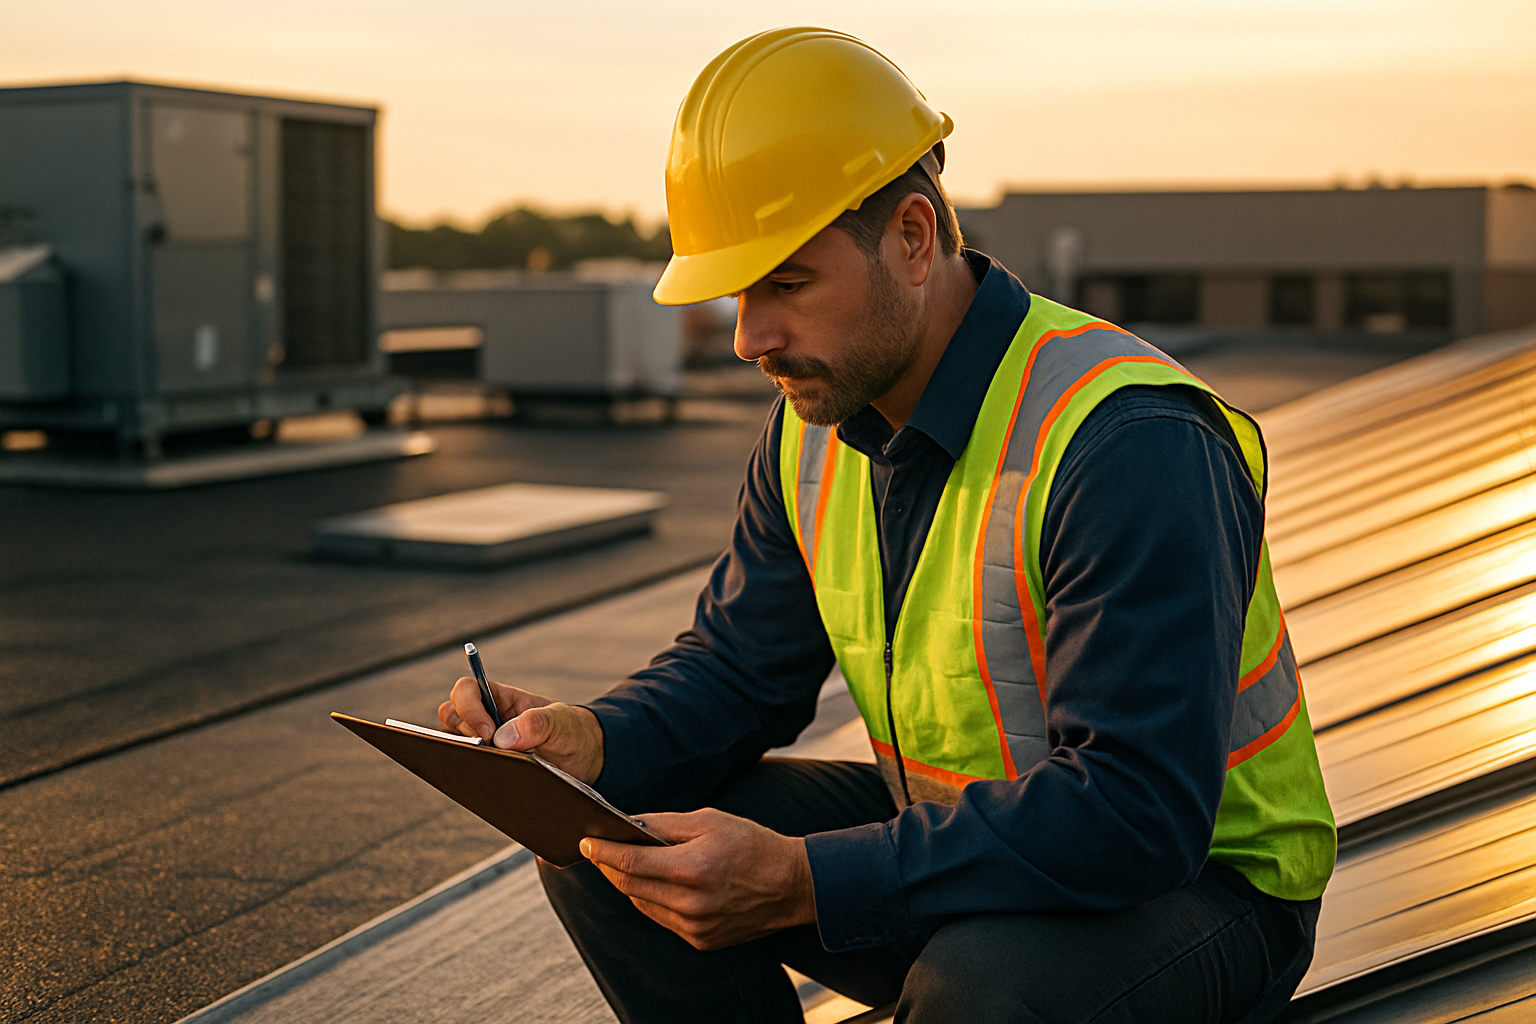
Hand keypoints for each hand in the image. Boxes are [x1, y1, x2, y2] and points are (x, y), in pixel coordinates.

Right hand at [437, 676, 604, 783]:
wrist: (584, 760)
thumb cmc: (572, 732)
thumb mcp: (562, 722)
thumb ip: (537, 723)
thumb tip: (501, 738)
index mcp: (502, 698)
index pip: (468, 689)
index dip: (469, 707)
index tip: (488, 732)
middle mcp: (488, 717)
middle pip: (452, 713)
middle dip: (462, 730)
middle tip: (486, 748)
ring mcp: (485, 742)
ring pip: (454, 741)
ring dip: (463, 751)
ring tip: (489, 763)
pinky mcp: (488, 764)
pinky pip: (467, 765)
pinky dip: (469, 769)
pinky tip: (487, 777)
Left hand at [579, 808, 815, 949]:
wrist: (792, 885)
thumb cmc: (752, 844)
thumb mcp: (710, 820)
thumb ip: (665, 824)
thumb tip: (628, 825)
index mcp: (692, 869)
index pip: (630, 863)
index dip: (602, 852)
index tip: (585, 842)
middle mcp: (690, 904)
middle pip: (630, 887)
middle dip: (609, 867)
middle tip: (596, 849)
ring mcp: (695, 927)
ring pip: (642, 904)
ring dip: (627, 884)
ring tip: (619, 864)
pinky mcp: (701, 941)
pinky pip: (662, 919)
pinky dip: (651, 900)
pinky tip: (650, 884)